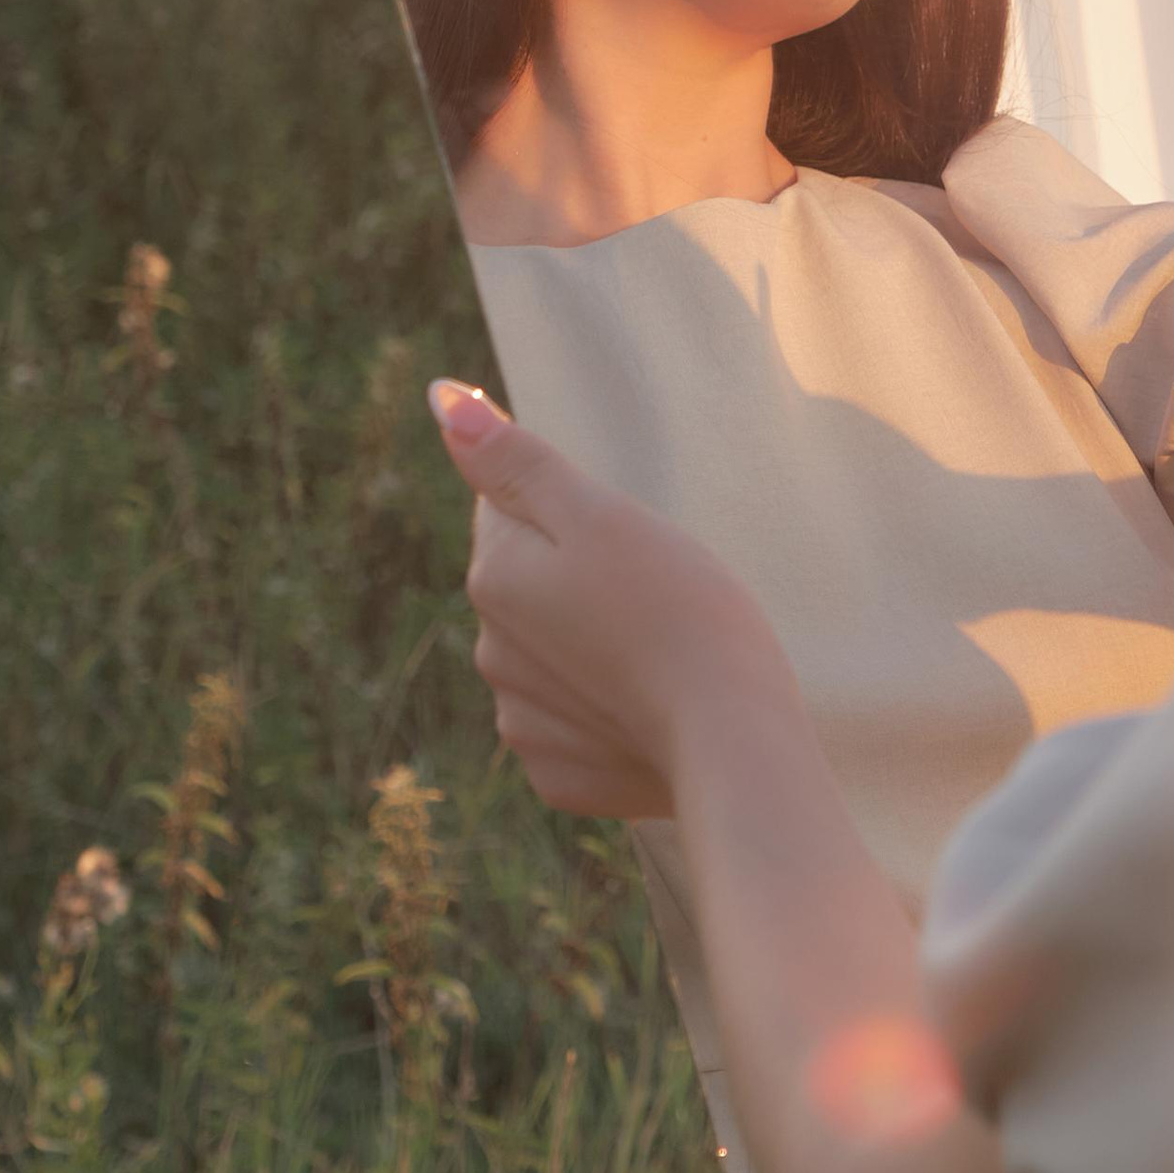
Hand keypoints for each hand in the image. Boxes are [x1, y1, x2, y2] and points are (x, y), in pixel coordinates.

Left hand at [427, 381, 796, 816]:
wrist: (731, 741)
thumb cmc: (680, 609)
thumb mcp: (601, 516)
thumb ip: (517, 461)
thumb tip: (442, 398)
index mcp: (495, 578)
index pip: (510, 509)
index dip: (574, 511)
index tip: (625, 535)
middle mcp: (492, 652)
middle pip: (530, 583)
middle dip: (579, 577)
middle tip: (655, 590)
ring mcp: (523, 722)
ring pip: (552, 654)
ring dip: (594, 644)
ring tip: (661, 651)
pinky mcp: (561, 774)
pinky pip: (576, 723)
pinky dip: (609, 712)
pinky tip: (654, 708)